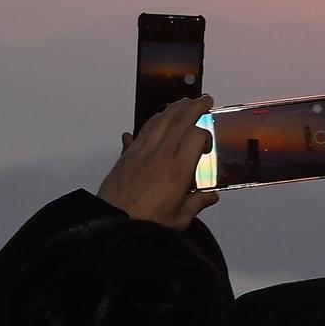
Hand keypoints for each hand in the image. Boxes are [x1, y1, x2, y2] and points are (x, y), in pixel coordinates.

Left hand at [98, 96, 218, 229]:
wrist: (112, 225)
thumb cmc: (148, 224)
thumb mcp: (179, 219)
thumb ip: (197, 204)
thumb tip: (212, 196)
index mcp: (177, 170)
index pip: (194, 136)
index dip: (205, 135)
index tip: (207, 147)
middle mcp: (160, 155)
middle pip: (178, 120)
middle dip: (194, 106)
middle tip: (205, 100)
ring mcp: (141, 152)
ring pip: (159, 121)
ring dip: (174, 108)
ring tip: (184, 103)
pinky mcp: (126, 156)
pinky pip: (141, 131)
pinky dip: (152, 121)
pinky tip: (157, 119)